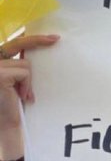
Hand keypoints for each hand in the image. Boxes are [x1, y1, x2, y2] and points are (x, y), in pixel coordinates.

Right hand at [0, 34, 58, 159]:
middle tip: (56, 39)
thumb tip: (36, 48)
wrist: (7, 124)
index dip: (29, 38)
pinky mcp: (0, 74)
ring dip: (28, 81)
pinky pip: (25, 73)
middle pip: (17, 44)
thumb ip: (20, 65)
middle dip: (37, 40)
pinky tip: (21, 97)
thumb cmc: (13, 103)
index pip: (12, 43)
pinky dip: (27, 85)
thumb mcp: (17, 80)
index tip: (50, 37)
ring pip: (25, 63)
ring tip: (22, 95)